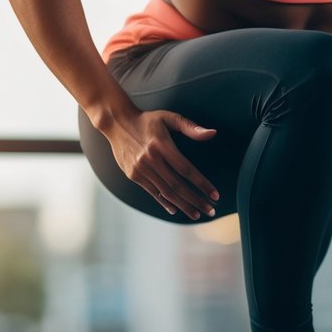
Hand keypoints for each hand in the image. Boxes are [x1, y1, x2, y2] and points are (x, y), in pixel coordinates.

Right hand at [104, 108, 220, 219]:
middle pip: (177, 185)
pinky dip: (165, 202)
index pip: (186, 169)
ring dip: (183, 205)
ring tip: (197, 214)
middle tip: (210, 211)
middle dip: (196, 200)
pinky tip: (176, 209)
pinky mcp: (133, 175)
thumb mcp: (169, 117)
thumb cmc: (147, 120)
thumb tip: (212, 133)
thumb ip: (191, 127)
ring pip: (166, 192)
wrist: (116, 123)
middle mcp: (151, 159)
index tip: (215, 195)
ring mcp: (141, 169)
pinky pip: (152, 192)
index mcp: (161, 145)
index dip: (202, 184)